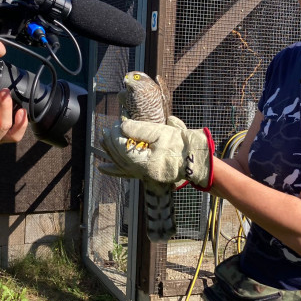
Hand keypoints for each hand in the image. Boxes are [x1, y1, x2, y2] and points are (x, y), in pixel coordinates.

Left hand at [99, 116, 214, 189]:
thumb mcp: (162, 132)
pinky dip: (114, 170)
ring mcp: (144, 174)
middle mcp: (143, 172)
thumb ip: (141, 130)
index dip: (116, 137)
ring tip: (102, 143)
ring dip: (110, 154)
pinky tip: (102, 168)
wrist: (198, 160)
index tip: (114, 126)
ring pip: (121, 165)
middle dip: (112, 143)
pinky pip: (126, 173)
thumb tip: (122, 127)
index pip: (124, 149)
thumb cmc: (183, 145)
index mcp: (147, 163)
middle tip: (106, 131)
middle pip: (121, 157)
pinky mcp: (147, 174)